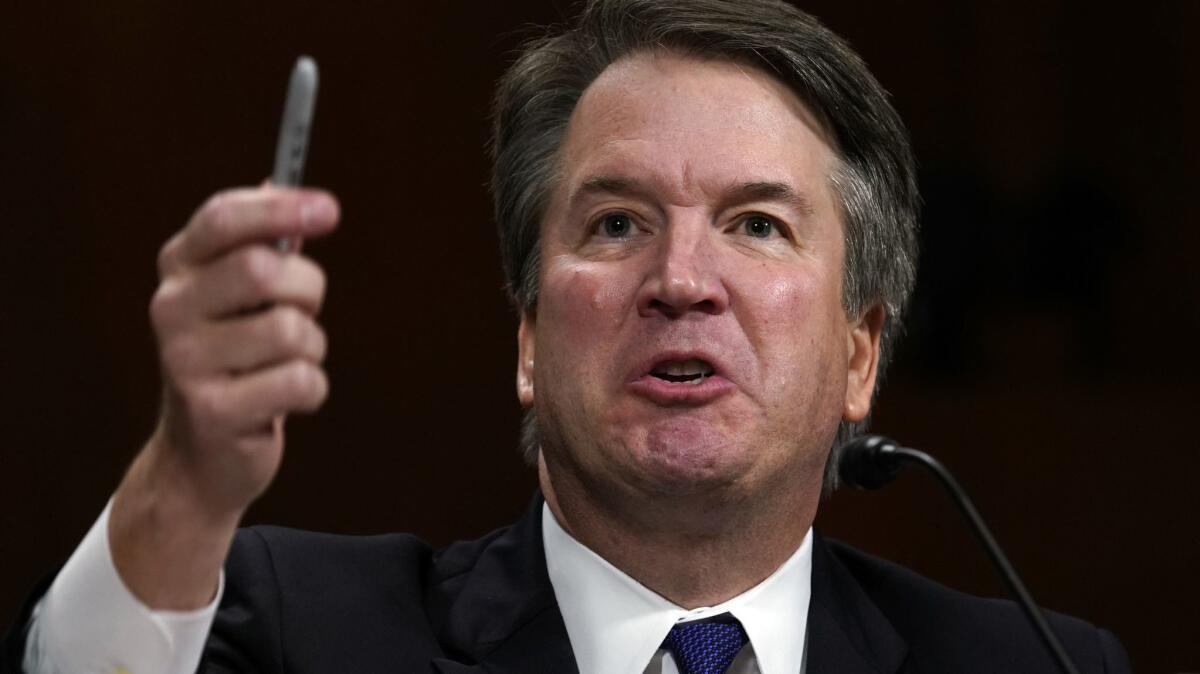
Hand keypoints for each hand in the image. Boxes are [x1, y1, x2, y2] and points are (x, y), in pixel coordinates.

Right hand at [147, 184, 338, 516]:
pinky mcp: (212, 410)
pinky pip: (300, 381)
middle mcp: (170, 308)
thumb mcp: (240, 298)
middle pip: (266, 270)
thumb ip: (262, 243)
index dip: (280, 207)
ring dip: (311, 349)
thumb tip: (279, 178)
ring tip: (285, 364)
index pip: (223, 218)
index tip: (330, 209)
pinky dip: (311, 390)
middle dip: (308, 290)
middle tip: (303, 312)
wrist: (202, 455)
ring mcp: (184, 361)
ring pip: (292, 331)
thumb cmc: (237, 360)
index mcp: (178, 268)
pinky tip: (285, 400)